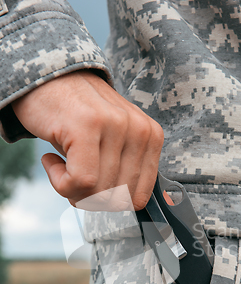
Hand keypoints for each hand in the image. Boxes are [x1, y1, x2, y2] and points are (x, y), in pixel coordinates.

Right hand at [12, 71, 163, 210]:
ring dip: (71, 189)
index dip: (111, 202)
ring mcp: (116, 125)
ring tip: (63, 162)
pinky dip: (59, 181)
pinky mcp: (87, 125)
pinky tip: (51, 159)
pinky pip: (81, 181)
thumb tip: (146, 204)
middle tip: (72, 174)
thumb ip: (129, 172)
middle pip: (118, 199)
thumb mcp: (114, 143)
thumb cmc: (78, 118)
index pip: (140, 197)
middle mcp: (139, 130)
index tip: (94, 185)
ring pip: (99, 192)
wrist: (46, 80)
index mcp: (151, 136)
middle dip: (89, 198)